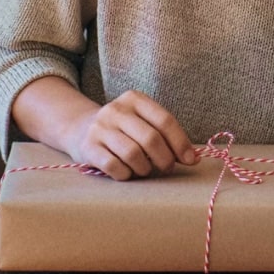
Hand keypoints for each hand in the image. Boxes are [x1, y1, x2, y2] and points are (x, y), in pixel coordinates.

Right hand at [62, 90, 199, 180]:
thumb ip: (166, 135)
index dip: (181, 143)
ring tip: (145, 169)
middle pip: (151, 139)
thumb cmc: (123, 129)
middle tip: (166, 168)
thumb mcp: (142, 121)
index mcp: (134, 99)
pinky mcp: (88, 147)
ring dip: (145, 168)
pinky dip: (126, 174)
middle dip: (164, 159)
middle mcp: (116, 110)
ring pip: (133, 154)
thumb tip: (192, 158)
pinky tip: (127, 172)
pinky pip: (115, 167)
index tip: (190, 160)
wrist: (81, 129)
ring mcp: (100, 128)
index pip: (165, 121)